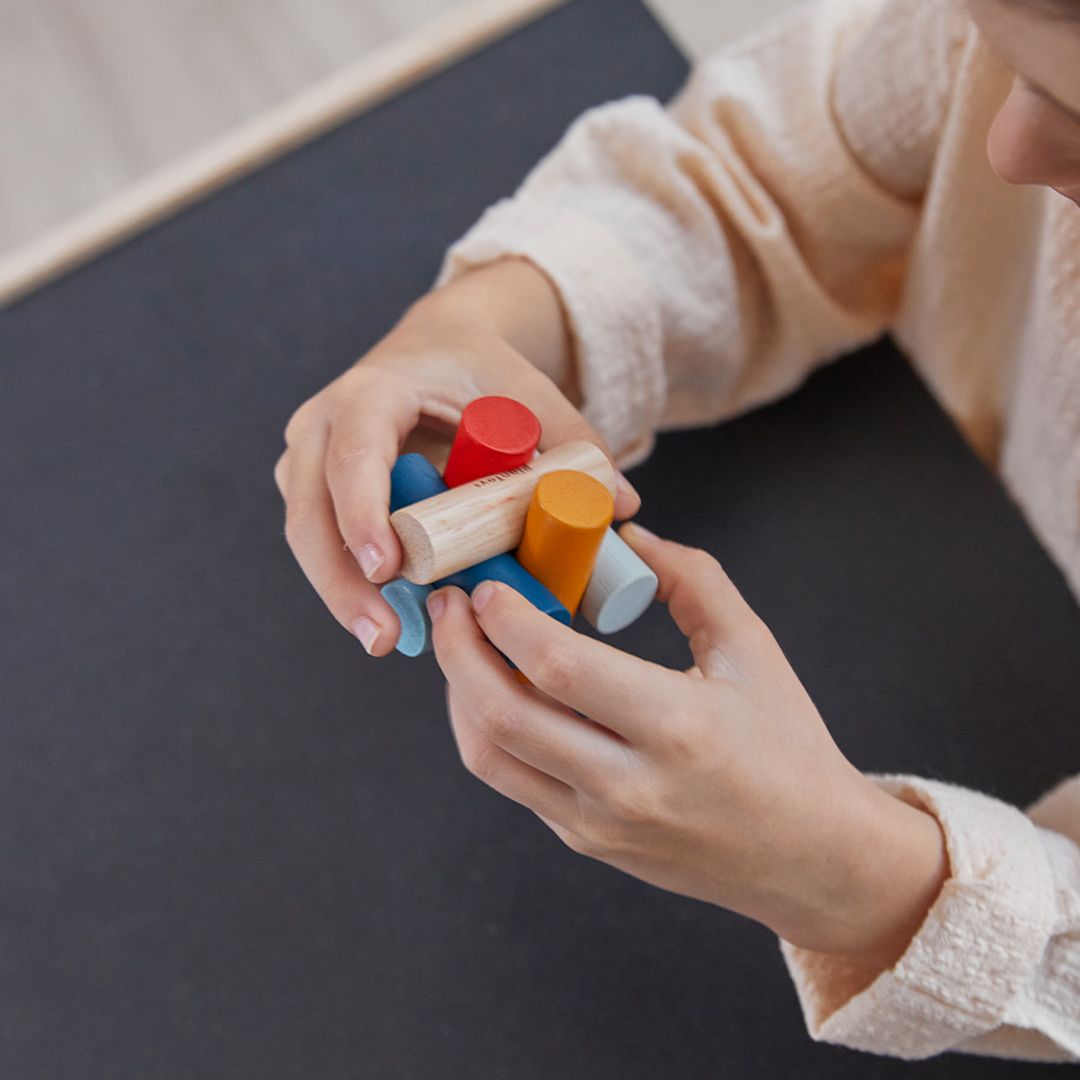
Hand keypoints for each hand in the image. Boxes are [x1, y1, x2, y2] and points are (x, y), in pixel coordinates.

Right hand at [273, 260, 639, 656]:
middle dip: (342, 581)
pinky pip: (321, 544)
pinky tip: (386, 623)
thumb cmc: (478, 371)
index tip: (388, 567)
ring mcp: (309, 461)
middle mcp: (323, 425)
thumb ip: (574, 443)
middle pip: (311, 512)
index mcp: (372, 393)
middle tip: (384, 637)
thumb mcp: (526, 393)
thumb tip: (622, 507)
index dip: (363, 512)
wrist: (435, 349)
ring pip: (306, 537)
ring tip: (386, 641)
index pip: (354, 455)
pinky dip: (349, 585)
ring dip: (342, 595)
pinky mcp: (313, 491)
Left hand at [428, 524, 948, 965]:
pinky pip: (514, 781)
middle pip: (503, 715)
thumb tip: (629, 537)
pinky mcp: (586, 841)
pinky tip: (496, 689)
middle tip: (450, 604)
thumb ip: (692, 581)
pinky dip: (488, 729)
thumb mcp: (753, 651)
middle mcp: (627, 784)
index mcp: (677, 727)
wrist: (810, 859)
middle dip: (457, 651)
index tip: (487, 583)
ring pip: (490, 757)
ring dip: (459, 693)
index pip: (560, 668)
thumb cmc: (789, 748)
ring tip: (462, 643)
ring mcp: (599, 823)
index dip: (507, 619)